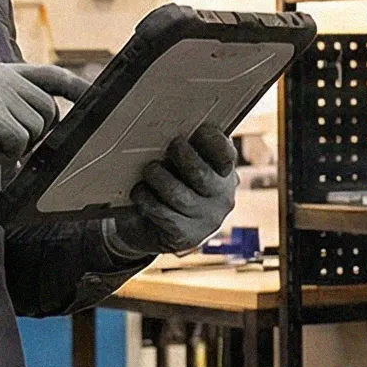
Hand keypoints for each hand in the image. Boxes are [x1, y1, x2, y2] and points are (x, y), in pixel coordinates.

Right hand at [0, 62, 88, 189]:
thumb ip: (12, 103)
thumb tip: (53, 118)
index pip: (49, 74)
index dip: (76, 88)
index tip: (94, 99)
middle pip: (49, 110)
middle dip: (34, 134)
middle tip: (1, 143)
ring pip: (37, 128)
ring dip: (15, 146)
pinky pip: (20, 143)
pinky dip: (3, 156)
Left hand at [106, 122, 239, 258]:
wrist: (158, 230)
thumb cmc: (171, 185)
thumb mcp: (183, 166)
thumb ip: (187, 149)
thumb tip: (166, 131)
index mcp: (224, 173)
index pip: (226, 154)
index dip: (214, 141)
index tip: (199, 130)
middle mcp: (222, 197)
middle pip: (202, 174)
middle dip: (184, 156)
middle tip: (171, 147)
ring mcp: (206, 219)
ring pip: (179, 194)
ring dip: (159, 178)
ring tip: (150, 170)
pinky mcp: (186, 235)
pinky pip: (162, 213)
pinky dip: (146, 199)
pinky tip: (140, 192)